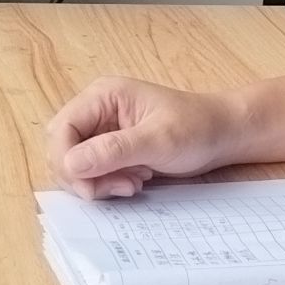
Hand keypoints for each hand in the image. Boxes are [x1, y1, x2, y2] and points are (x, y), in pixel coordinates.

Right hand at [46, 77, 245, 199]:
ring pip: (75, 165)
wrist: (222, 135)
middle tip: (119, 188)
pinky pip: (92, 172)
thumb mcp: (158, 140)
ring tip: (132, 184)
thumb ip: (114, 151)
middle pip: (62, 149)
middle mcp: (96, 111)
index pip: (62, 130)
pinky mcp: (111, 149)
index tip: (90, 189)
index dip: (67, 162)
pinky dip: (107, 184)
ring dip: (97, 182)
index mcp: (103, 96)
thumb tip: (70, 164)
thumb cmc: (196, 128)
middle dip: (82, 176)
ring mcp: (102, 130)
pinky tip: (134, 183)